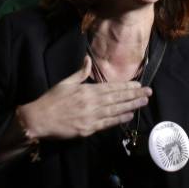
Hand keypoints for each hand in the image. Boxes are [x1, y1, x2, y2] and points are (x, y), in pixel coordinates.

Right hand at [17, 56, 150, 139]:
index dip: (126, 86)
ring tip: (143, 102)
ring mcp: (91, 117)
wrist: (40, 119)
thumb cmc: (52, 99)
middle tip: (148, 93)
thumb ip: (80, 72)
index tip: (138, 84)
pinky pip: (107, 124)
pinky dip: (119, 120)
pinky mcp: (88, 129)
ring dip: (131, 106)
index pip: (111, 87)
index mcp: (87, 90)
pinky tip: (129, 116)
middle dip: (134, 95)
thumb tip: (88, 58)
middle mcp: (92, 103)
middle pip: (117, 98)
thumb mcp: (65, 82)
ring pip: (115, 110)